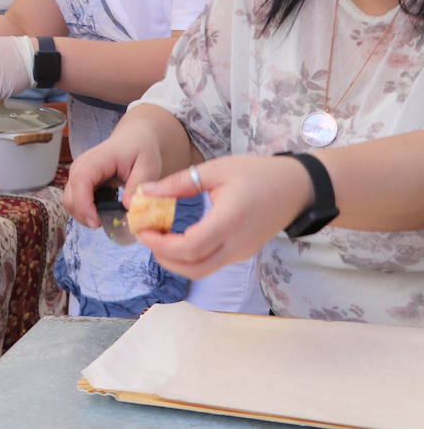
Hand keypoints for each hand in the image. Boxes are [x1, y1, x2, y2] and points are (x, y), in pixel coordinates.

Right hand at [63, 124, 166, 228]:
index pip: (81, 181)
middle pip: (70, 197)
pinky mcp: (78, 182)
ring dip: (85, 216)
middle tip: (108, 225)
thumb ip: (139, 185)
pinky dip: (86, 211)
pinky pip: (75, 202)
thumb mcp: (148, 166)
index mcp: (97, 160)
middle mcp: (80, 166)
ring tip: (108, 218)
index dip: (84, 204)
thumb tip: (128, 206)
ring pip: (70, 202)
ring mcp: (77, 174)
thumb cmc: (141, 150)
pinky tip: (104, 210)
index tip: (97, 223)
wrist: (133, 140)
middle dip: (84, 216)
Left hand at [135, 155, 312, 279]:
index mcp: (230, 221)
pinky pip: (210, 264)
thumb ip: (179, 183)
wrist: (298, 188)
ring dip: (174, 260)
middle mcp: (237, 244)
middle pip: (193, 268)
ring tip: (157, 236)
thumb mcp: (216, 170)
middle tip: (144, 234)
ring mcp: (241, 252)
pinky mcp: (242, 253)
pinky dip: (188, 257)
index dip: (161, 244)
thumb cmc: (258, 173)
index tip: (142, 229)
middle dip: (162, 256)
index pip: (191, 247)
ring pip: (201, 271)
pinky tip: (176, 237)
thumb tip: (145, 192)